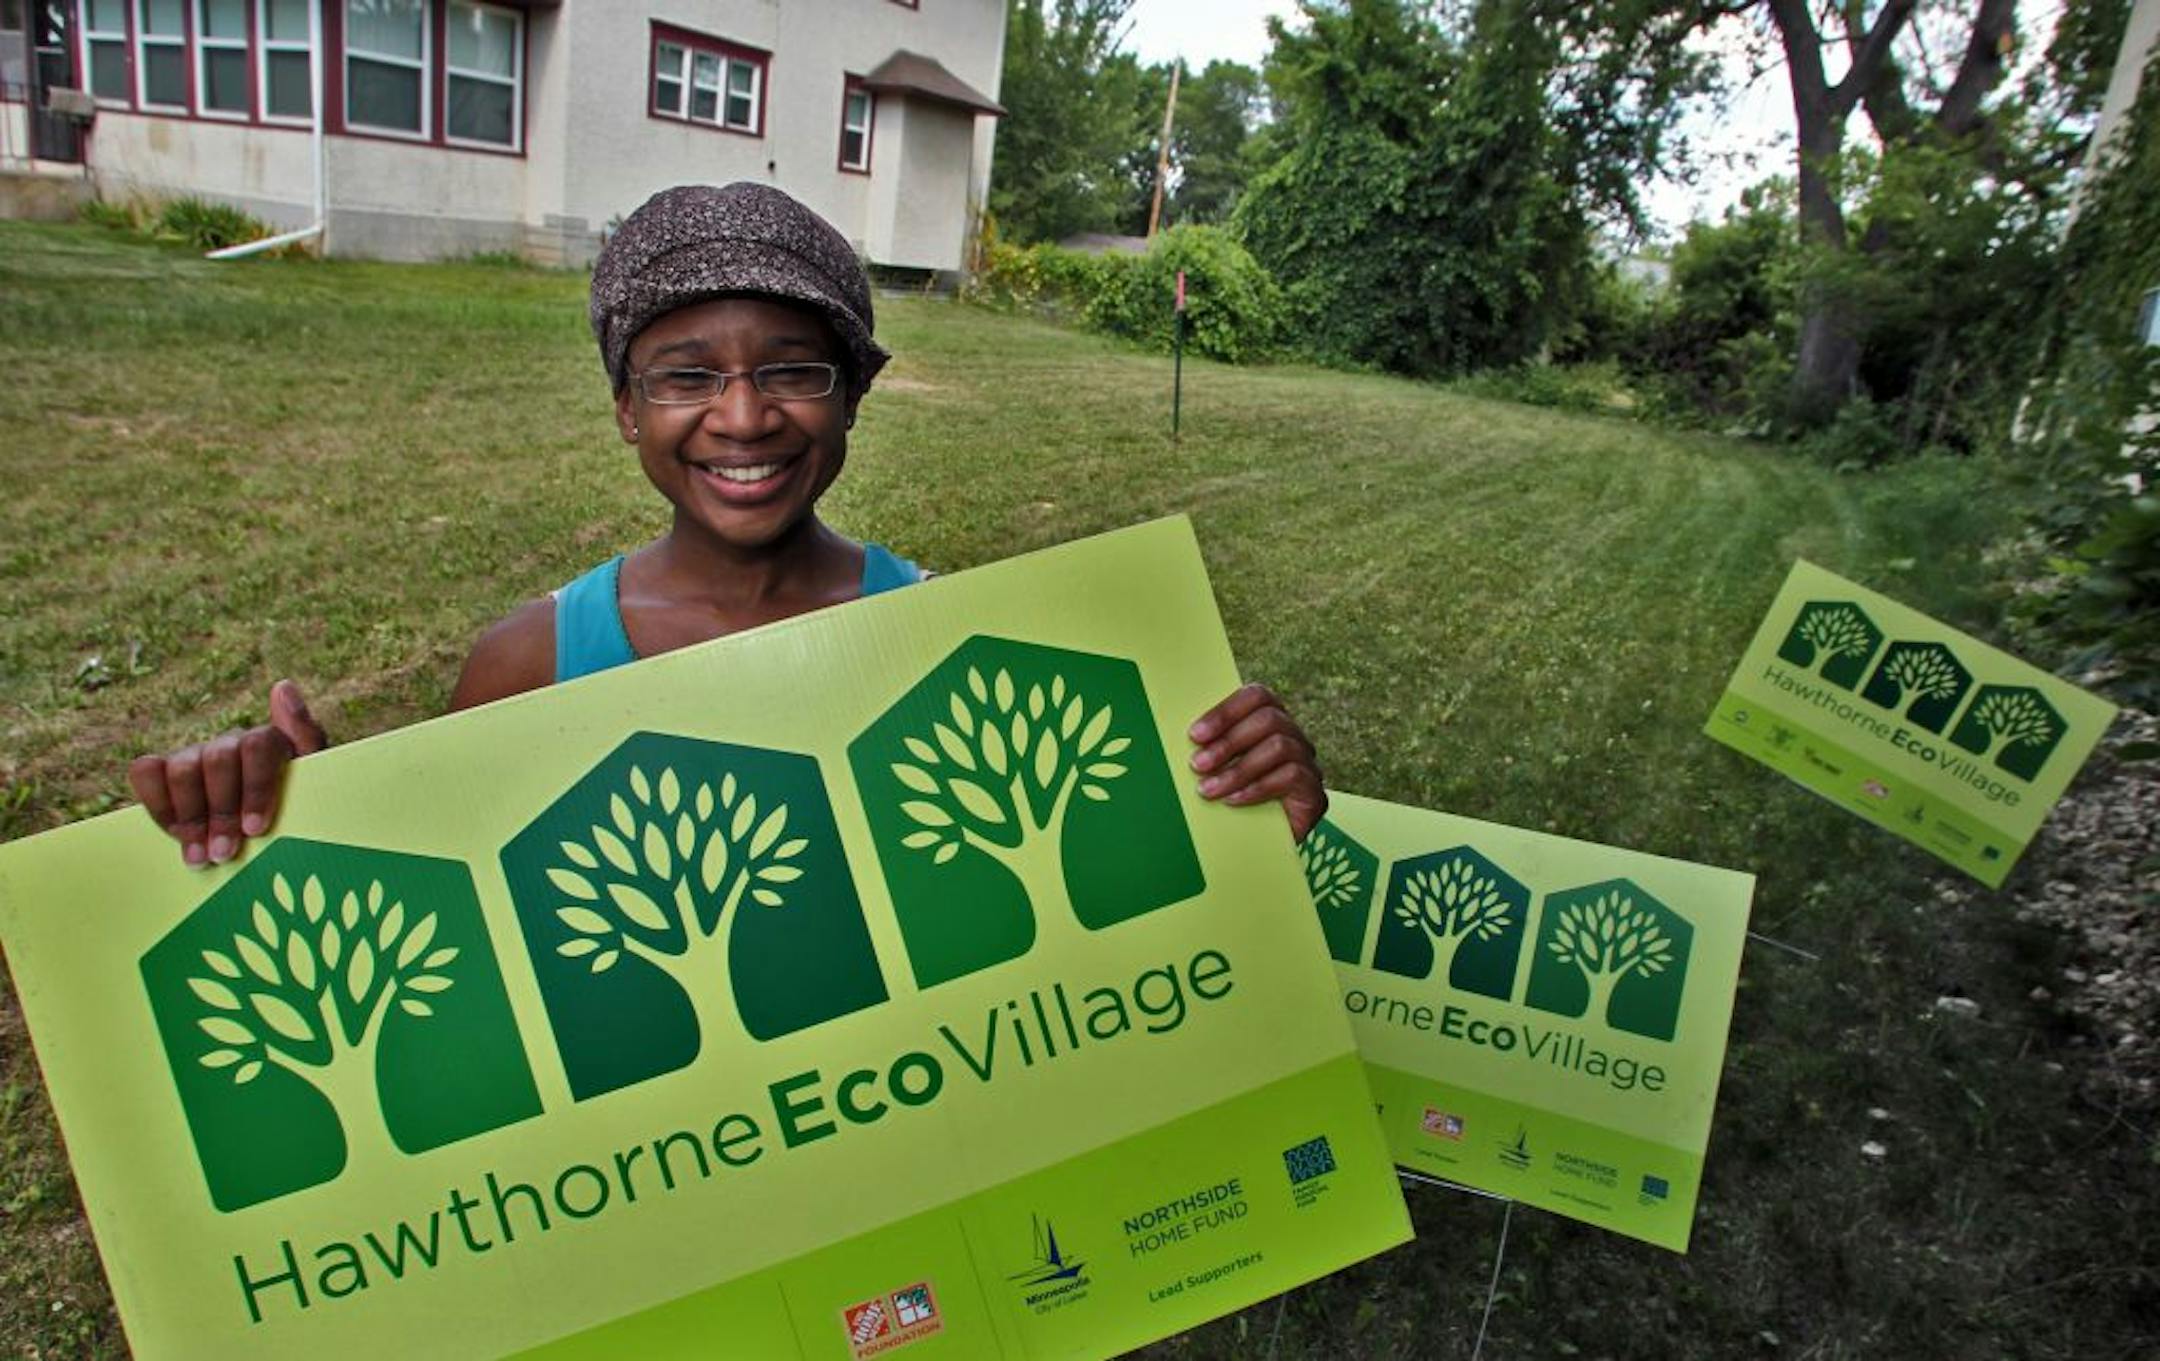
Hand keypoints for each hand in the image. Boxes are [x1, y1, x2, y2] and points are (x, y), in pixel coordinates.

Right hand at [128, 680, 328, 867]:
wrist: (275, 837)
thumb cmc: (299, 809)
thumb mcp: (318, 783)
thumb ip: (306, 737)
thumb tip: (283, 685)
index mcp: (272, 742)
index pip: (258, 746)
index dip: (255, 788)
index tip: (254, 829)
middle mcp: (231, 743)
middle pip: (218, 760)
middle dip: (221, 812)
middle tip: (225, 853)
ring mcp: (196, 756)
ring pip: (182, 769)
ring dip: (189, 817)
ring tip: (200, 858)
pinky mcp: (165, 772)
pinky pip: (145, 771)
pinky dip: (157, 802)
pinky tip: (175, 834)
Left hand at [1188, 682, 1327, 842]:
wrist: (1256, 848)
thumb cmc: (1230, 802)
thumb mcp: (1217, 771)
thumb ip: (1208, 749)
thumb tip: (1184, 737)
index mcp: (1270, 722)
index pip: (1257, 696)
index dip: (1226, 711)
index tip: (1195, 735)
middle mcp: (1294, 737)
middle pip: (1269, 719)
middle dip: (1228, 741)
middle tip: (1196, 765)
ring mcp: (1308, 764)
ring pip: (1280, 746)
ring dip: (1238, 769)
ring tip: (1207, 790)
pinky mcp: (1315, 793)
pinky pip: (1291, 776)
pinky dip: (1257, 788)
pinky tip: (1233, 801)